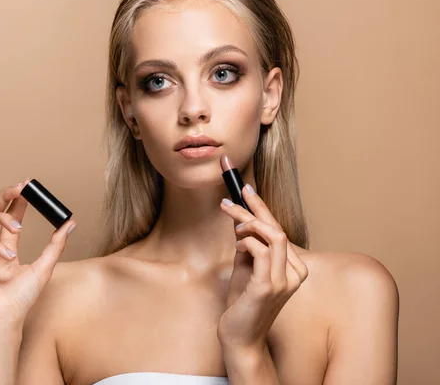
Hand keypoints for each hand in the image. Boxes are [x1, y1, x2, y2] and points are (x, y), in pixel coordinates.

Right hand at [0, 179, 76, 328]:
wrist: (5, 320)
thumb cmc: (21, 299)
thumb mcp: (44, 267)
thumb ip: (56, 244)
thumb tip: (70, 222)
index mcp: (4, 248)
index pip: (10, 217)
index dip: (18, 201)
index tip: (29, 187)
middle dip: (5, 197)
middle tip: (20, 188)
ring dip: (2, 218)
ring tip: (18, 226)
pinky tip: (7, 255)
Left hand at [217, 184, 307, 353]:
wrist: (239, 336)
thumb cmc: (242, 303)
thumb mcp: (245, 266)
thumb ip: (247, 243)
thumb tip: (239, 216)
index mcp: (293, 267)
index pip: (279, 230)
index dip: (262, 207)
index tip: (246, 189)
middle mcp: (295, 273)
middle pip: (277, 229)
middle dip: (252, 209)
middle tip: (229, 200)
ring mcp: (284, 281)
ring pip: (274, 236)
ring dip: (248, 223)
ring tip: (232, 225)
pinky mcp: (268, 287)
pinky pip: (261, 252)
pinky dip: (247, 242)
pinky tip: (236, 244)